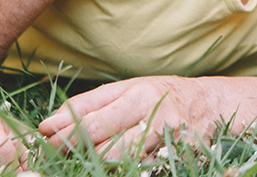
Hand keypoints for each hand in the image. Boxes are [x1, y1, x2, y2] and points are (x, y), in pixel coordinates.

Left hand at [39, 76, 219, 158]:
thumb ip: (87, 105)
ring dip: (98, 167)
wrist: (212, 106)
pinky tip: (108, 167)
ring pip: (122, 167)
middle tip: (56, 159)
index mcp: (140, 97)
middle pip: (106, 151)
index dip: (63, 138)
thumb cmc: (161, 95)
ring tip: (81, 163)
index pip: (92, 124)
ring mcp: (168, 147)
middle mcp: (156, 121)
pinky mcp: (175, 163)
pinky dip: (123, 171)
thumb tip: (47, 126)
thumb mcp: (126, 88)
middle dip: (76, 157)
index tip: (45, 143)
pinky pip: (142, 171)